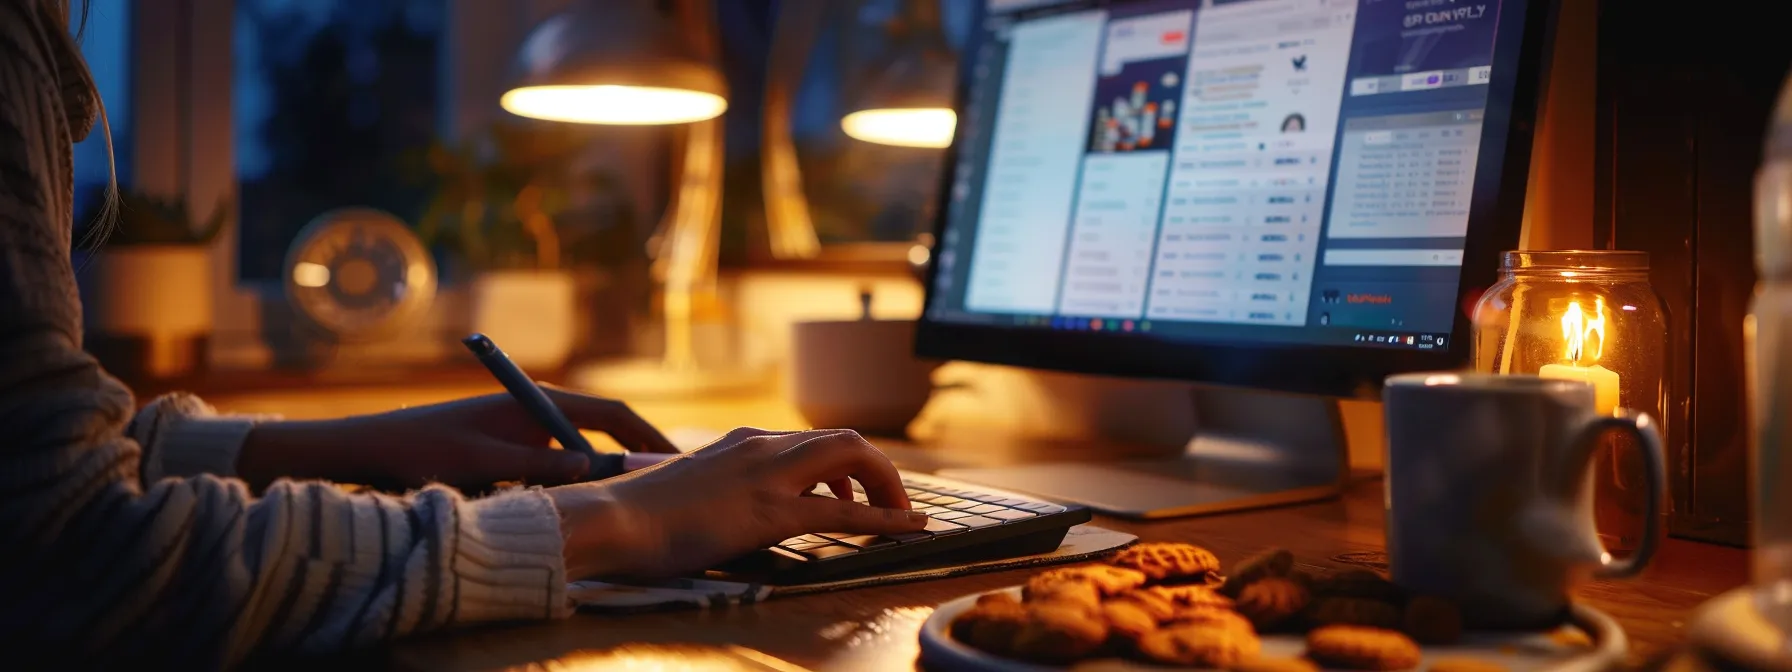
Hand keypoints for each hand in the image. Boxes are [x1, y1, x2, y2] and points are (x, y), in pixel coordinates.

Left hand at [238, 386, 676, 489]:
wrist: (365, 448)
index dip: (649, 439)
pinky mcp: (506, 453)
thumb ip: (544, 468)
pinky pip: (552, 472)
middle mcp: (535, 412)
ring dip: (597, 482)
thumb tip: (598, 475)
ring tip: (627, 509)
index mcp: (537, 402)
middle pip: (602, 437)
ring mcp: (522, 433)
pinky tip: (575, 516)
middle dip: (633, 464)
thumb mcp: (486, 462)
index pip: (613, 416)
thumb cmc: (421, 449)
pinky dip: (568, 490)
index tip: (679, 464)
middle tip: (665, 494)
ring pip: (577, 461)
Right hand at [547, 428, 926, 578]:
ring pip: (850, 459)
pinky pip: (842, 512)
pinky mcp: (768, 510)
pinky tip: (906, 529)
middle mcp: (761, 446)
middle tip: (892, 504)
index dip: (851, 465)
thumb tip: (742, 507)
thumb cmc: (642, 516)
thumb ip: (728, 487)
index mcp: (745, 441)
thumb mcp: (697, 489)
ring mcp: (767, 474)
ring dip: (886, 486)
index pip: (815, 441)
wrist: (613, 520)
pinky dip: (883, 518)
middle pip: (844, 442)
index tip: (861, 491)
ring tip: (899, 516)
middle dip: (879, 470)